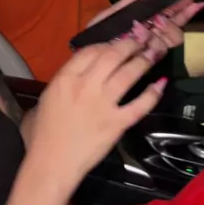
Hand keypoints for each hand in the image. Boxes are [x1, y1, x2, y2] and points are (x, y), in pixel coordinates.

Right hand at [29, 32, 169, 193]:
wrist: (51, 165)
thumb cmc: (41, 135)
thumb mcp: (44, 100)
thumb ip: (60, 83)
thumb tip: (73, 77)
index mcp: (65, 78)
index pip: (90, 50)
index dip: (107, 43)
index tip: (116, 42)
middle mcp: (86, 85)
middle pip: (112, 56)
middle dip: (130, 44)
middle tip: (142, 39)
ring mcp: (103, 104)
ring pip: (128, 74)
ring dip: (143, 60)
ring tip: (154, 53)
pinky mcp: (117, 123)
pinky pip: (140, 105)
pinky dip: (153, 93)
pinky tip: (161, 83)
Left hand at [88, 0, 203, 48]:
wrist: (85, 59)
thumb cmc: (98, 34)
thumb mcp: (114, 14)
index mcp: (147, 23)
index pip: (171, 15)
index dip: (182, 8)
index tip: (191, 0)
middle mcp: (153, 36)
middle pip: (176, 27)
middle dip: (175, 19)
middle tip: (162, 19)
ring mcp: (151, 50)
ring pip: (172, 39)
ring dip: (164, 30)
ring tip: (151, 26)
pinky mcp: (148, 63)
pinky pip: (161, 51)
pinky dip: (157, 43)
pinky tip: (149, 38)